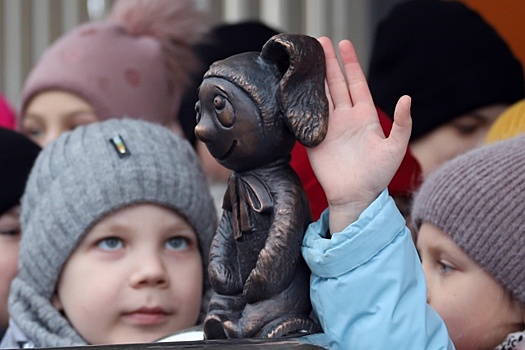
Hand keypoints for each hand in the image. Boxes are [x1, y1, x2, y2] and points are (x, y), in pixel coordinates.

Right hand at [307, 37, 411, 232]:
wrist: (356, 196)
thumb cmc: (378, 175)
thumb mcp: (396, 148)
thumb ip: (402, 124)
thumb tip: (407, 97)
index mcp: (364, 116)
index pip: (356, 83)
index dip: (350, 64)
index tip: (343, 44)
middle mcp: (345, 118)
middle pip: (335, 84)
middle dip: (328, 63)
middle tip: (319, 42)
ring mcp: (328, 127)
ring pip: (320, 96)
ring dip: (314, 78)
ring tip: (306, 59)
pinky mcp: (314, 139)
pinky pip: (307, 116)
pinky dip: (301, 102)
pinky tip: (295, 87)